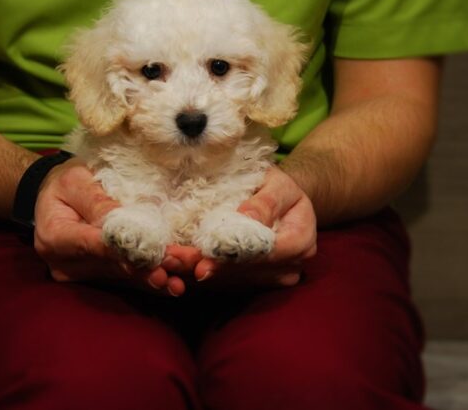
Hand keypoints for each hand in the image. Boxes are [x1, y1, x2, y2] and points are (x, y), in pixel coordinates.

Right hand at [33, 158, 185, 295]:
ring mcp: (80, 274)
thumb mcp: (75, 180)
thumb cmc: (64, 183)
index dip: (126, 250)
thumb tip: (120, 221)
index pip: (94, 245)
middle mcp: (65, 264)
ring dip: (157, 274)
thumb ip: (96, 201)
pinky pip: (124, 279)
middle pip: (113, 265)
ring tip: (186, 275)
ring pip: (123, 276)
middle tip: (183, 263)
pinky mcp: (95, 277)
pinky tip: (174, 284)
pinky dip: (150, 278)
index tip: (155, 253)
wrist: (52, 197)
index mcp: (55, 236)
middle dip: (151, 264)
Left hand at [183, 165, 316, 288]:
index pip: (266, 253)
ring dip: (196, 273)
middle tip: (172, 260)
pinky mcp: (253, 282)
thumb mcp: (278, 184)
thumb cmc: (278, 187)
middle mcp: (289, 267)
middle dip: (206, 266)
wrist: (282, 201)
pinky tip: (175, 268)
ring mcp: (271, 279)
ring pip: (230, 281)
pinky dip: (198, 275)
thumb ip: (266, 202)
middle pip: (243, 271)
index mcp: (301, 241)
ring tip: (167, 263)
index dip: (235, 255)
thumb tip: (248, 218)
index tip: (205, 255)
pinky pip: (224, 283)